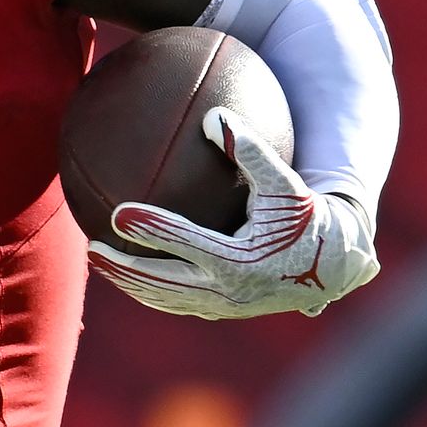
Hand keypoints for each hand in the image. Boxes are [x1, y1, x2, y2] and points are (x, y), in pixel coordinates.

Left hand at [89, 110, 378, 318]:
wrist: (333, 265)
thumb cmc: (307, 216)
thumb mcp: (286, 182)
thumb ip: (250, 149)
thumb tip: (213, 114)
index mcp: (243, 260)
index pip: (187, 244)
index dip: (152, 230)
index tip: (118, 213)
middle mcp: (229, 290)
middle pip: (164, 282)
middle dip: (125, 268)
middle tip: (93, 246)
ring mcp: (222, 306)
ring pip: (165, 298)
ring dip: (129, 281)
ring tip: (97, 258)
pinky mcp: (220, 311)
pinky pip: (175, 301)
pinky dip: (147, 288)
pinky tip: (124, 268)